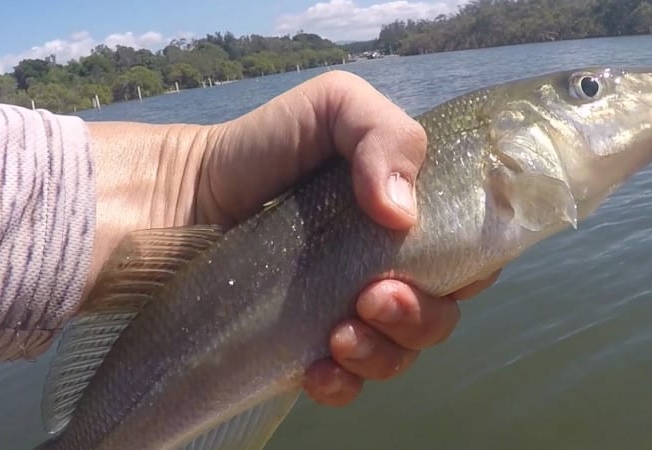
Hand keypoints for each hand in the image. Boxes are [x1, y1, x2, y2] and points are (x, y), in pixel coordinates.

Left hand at [86, 70, 500, 406]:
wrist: (181, 197)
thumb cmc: (262, 148)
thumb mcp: (333, 108)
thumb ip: (387, 135)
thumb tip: (402, 215)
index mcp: (406, 220)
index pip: (467, 256)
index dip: (469, 268)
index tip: (438, 264)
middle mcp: (382, 269)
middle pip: (441, 314)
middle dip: (420, 316)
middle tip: (373, 296)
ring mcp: (345, 312)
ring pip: (399, 355)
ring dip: (384, 353)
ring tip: (341, 333)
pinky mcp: (306, 349)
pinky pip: (346, 385)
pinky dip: (342, 384)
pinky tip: (317, 368)